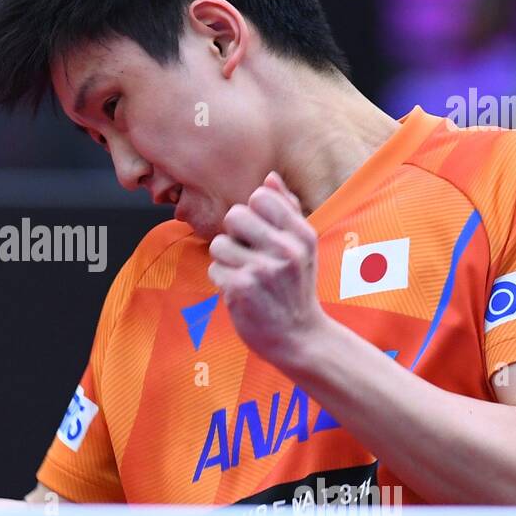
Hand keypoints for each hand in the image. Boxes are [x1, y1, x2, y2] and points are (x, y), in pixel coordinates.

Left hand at [207, 172, 328, 364]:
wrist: (300, 337)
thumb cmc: (296, 287)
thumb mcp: (303, 247)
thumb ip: (287, 209)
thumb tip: (269, 178)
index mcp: (301, 234)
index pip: (260, 196)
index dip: (252, 213)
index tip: (260, 234)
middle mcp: (285, 250)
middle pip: (234, 215)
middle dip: (234, 234)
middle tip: (248, 255)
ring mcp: (263, 270)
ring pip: (219, 244)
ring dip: (226, 260)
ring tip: (245, 275)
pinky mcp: (241, 289)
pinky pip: (213, 268)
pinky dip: (222, 280)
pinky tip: (240, 292)